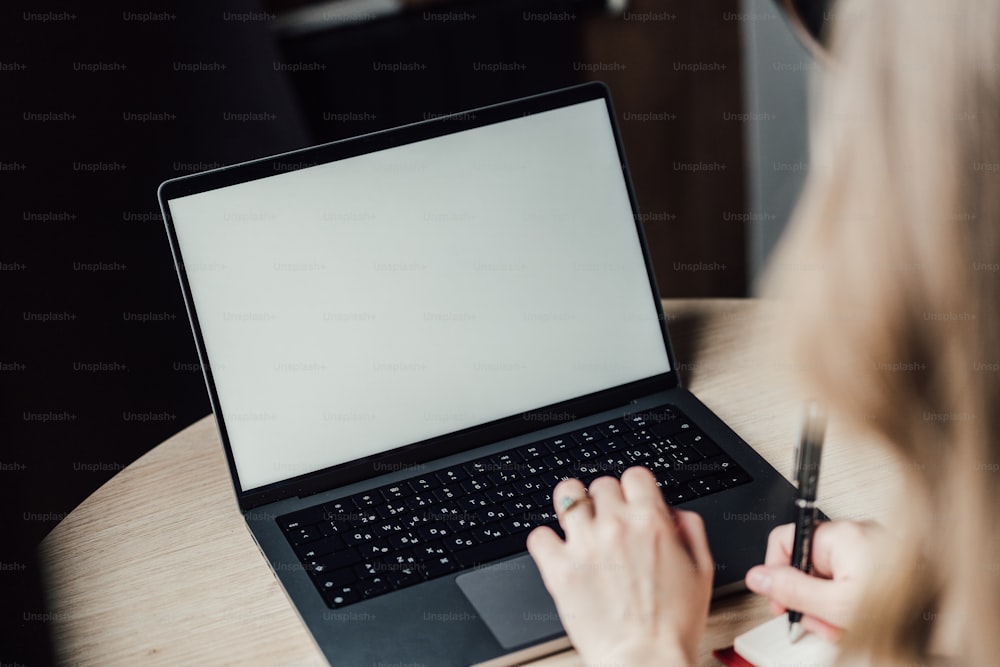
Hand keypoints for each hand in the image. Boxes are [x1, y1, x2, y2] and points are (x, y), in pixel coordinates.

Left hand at [526, 467, 713, 665]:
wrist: (646, 660)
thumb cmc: (674, 625)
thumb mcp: (702, 570)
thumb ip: (690, 530)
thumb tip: (673, 512)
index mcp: (652, 522)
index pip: (634, 475)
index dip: (633, 488)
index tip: (630, 501)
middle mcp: (616, 525)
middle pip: (601, 485)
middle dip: (605, 501)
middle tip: (607, 522)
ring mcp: (585, 544)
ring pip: (567, 495)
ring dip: (572, 505)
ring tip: (575, 522)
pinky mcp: (559, 568)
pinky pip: (539, 535)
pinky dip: (546, 541)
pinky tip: (557, 552)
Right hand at [745, 520, 885, 641]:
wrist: (941, 621)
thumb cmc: (899, 606)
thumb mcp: (834, 605)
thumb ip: (791, 589)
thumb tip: (758, 576)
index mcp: (840, 535)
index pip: (785, 540)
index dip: (775, 572)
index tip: (778, 598)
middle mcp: (855, 534)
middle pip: (807, 562)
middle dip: (807, 596)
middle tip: (815, 620)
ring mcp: (871, 547)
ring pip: (827, 574)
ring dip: (826, 603)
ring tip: (840, 625)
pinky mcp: (883, 562)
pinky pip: (848, 576)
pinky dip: (845, 598)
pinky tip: (853, 618)